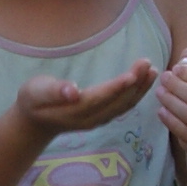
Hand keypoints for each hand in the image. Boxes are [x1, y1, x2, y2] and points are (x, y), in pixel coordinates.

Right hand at [13, 58, 155, 137]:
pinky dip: (136, 94)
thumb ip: (54, 91)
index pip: (100, 98)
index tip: (133, 75)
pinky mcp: (103, 117)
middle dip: (135, 84)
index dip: (117, 88)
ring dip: (140, 89)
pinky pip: (123, 106)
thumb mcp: (36, 92)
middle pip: (117, 102)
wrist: (35, 121)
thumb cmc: (34, 100)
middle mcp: (90, 118)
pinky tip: (145, 81)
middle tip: (147, 64)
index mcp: (75, 110)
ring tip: (152, 71)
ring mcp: (98, 120)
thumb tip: (72, 91)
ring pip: (124, 106)